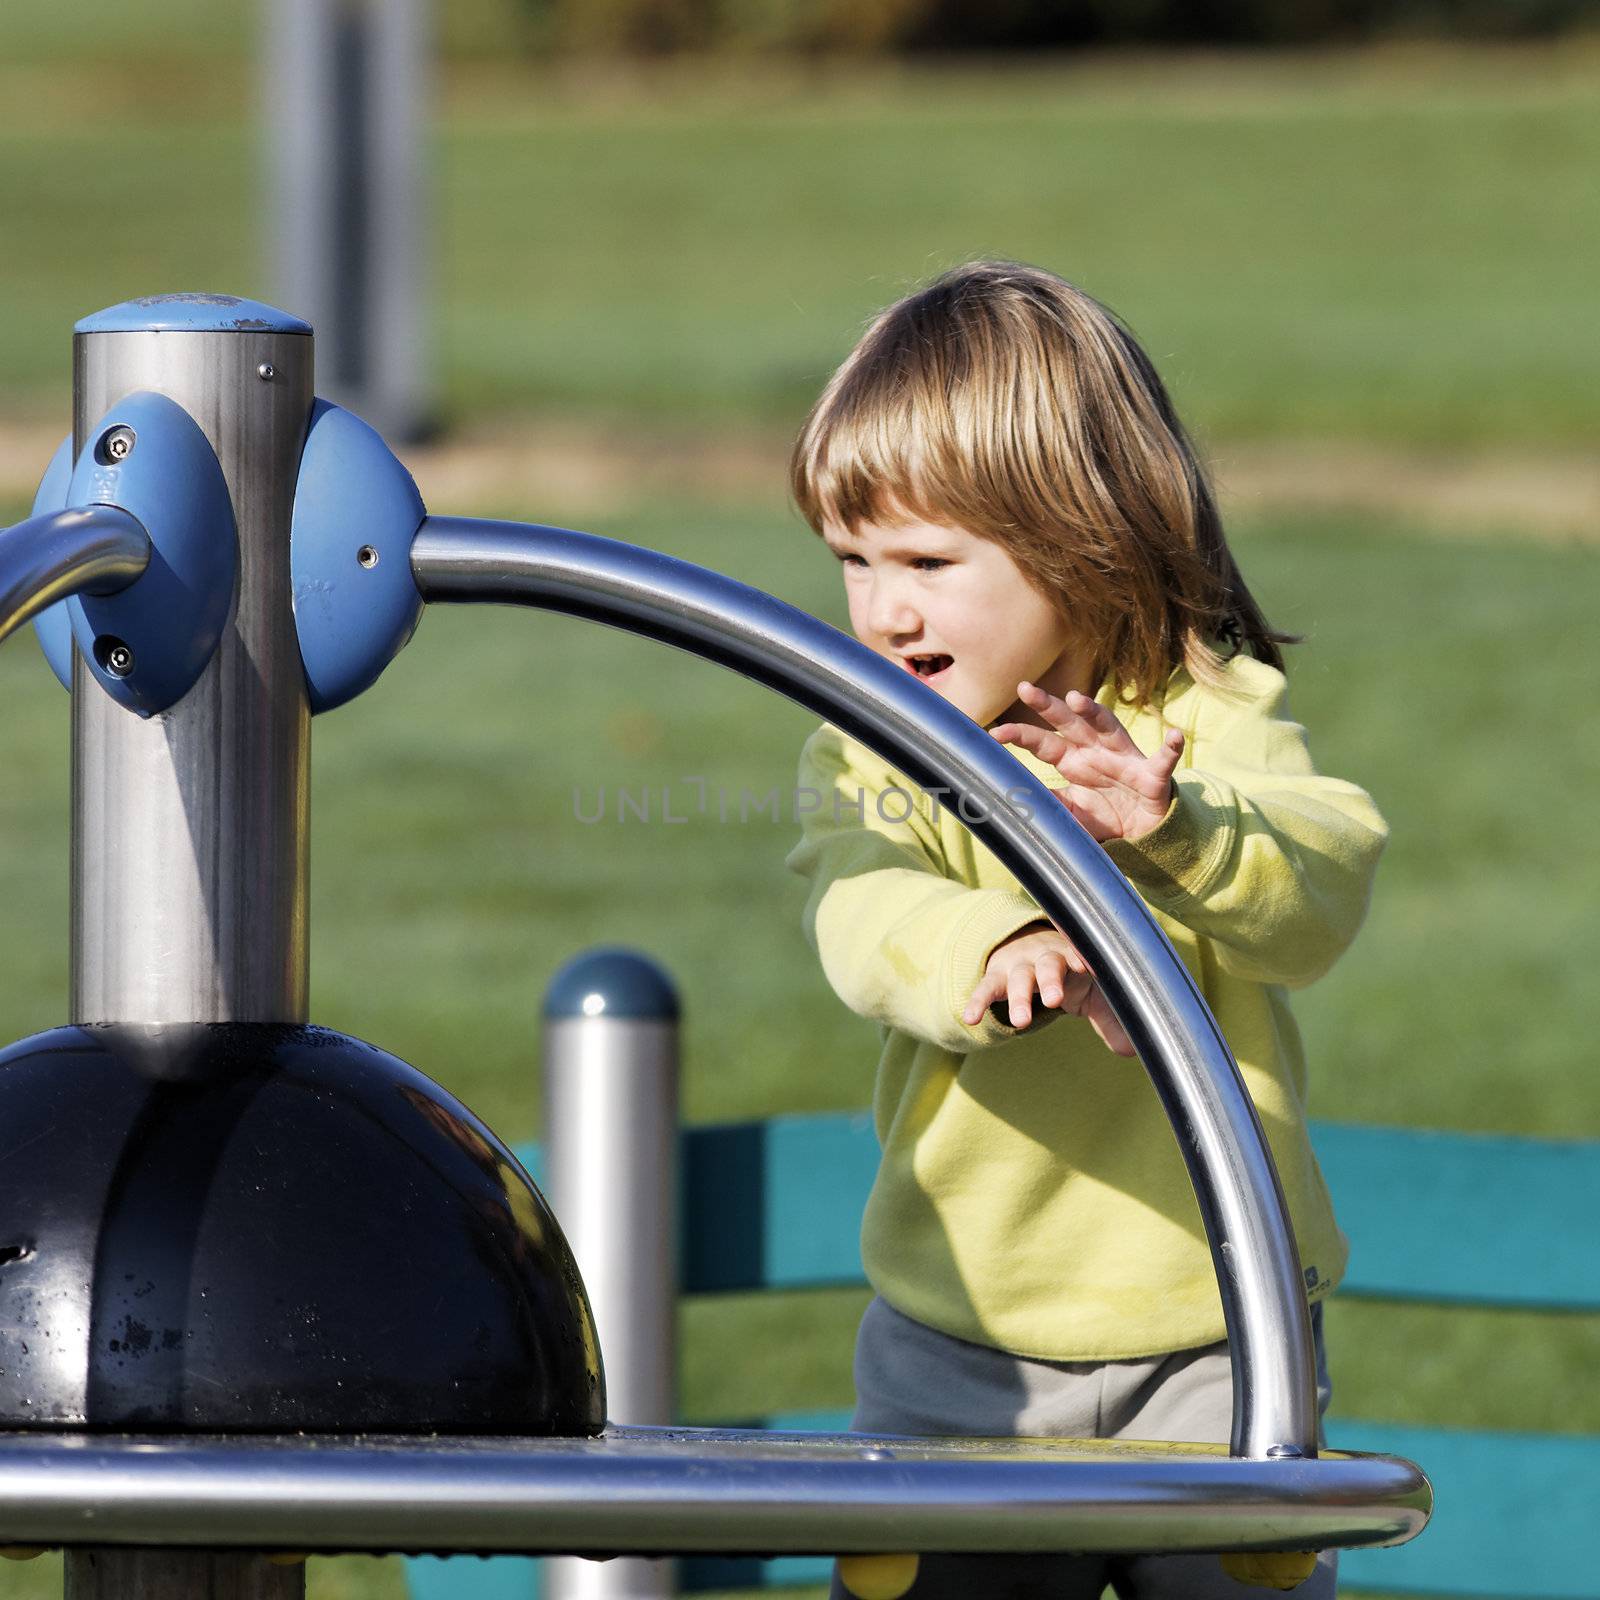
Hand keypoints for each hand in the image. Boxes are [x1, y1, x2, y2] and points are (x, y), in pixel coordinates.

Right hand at [962, 925, 1133, 1056]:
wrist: (1027, 944)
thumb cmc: (1068, 972)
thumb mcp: (1091, 992)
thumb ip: (1110, 1018)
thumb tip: (1133, 1050)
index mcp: (1074, 956)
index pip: (1080, 954)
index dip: (1083, 959)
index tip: (1088, 967)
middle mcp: (1045, 956)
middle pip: (1048, 965)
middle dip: (1051, 980)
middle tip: (1054, 1000)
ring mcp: (1019, 965)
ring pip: (1018, 977)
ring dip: (1019, 997)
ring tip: (1020, 1022)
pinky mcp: (997, 976)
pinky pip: (985, 988)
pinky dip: (978, 1001)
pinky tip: (970, 1019)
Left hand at [990, 683, 1183, 841]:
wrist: (1143, 833)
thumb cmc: (1106, 815)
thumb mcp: (1070, 813)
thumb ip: (1047, 805)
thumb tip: (1012, 801)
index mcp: (1073, 760)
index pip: (1042, 743)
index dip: (1020, 735)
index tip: (995, 733)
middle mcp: (1096, 752)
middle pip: (1069, 723)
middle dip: (1049, 706)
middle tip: (1026, 689)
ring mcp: (1125, 760)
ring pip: (1109, 728)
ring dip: (1095, 713)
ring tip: (1078, 700)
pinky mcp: (1153, 776)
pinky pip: (1164, 760)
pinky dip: (1171, 748)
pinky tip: (1174, 737)